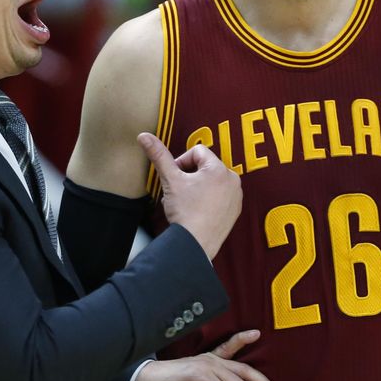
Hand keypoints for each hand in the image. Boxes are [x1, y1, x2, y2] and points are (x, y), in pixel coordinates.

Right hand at [138, 133, 240, 259]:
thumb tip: (144, 136)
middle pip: (205, 166)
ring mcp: (236, 196)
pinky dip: (209, 200)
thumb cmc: (185, 212)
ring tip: (188, 202)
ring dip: (199, 187)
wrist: (195, 244)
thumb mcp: (170, 180)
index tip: (175, 178)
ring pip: (212, 181)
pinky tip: (198, 211)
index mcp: (219, 169)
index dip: (181, 162)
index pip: (197, 152)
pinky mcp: (235, 211)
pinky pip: (220, 196)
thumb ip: (159, 155)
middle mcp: (233, 180)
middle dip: (190, 176)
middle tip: (180, 192)